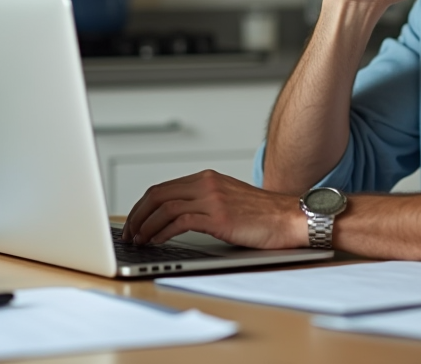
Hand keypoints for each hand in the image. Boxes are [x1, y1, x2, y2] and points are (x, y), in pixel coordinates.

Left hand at [120, 170, 306, 248]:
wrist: (291, 218)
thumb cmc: (264, 215)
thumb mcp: (229, 200)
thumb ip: (205, 202)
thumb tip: (175, 220)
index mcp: (207, 178)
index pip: (163, 188)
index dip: (143, 205)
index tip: (135, 220)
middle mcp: (207, 184)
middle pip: (158, 194)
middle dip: (137, 215)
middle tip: (129, 232)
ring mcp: (212, 199)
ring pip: (164, 207)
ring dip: (146, 225)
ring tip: (139, 240)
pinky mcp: (218, 217)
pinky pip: (179, 222)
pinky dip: (162, 232)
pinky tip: (157, 241)